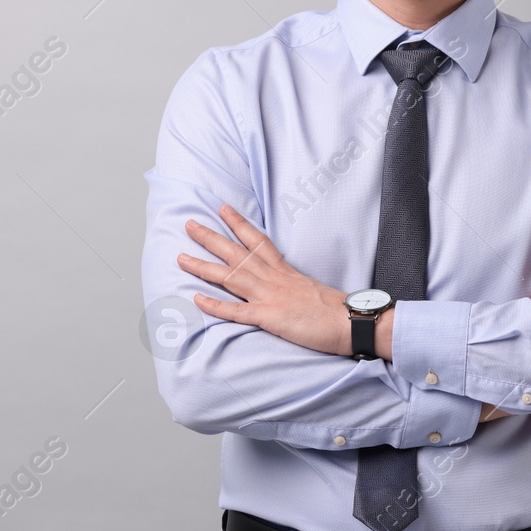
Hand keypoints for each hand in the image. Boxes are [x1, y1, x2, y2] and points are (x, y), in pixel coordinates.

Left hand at [177, 204, 352, 355]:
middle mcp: (274, 278)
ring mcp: (270, 296)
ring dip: (203, 266)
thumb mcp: (311, 288)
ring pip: (230, 277)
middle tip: (189, 224)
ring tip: (180, 258)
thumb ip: (293, 284)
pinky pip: (237, 310)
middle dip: (210, 238)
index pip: (257, 240)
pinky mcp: (270, 317)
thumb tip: (285, 286)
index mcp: (284, 270)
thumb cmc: (334, 309)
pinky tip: (197, 299)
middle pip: (236, 253)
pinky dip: (216, 305)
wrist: (349, 321)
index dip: (239, 223)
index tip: (223, 209)